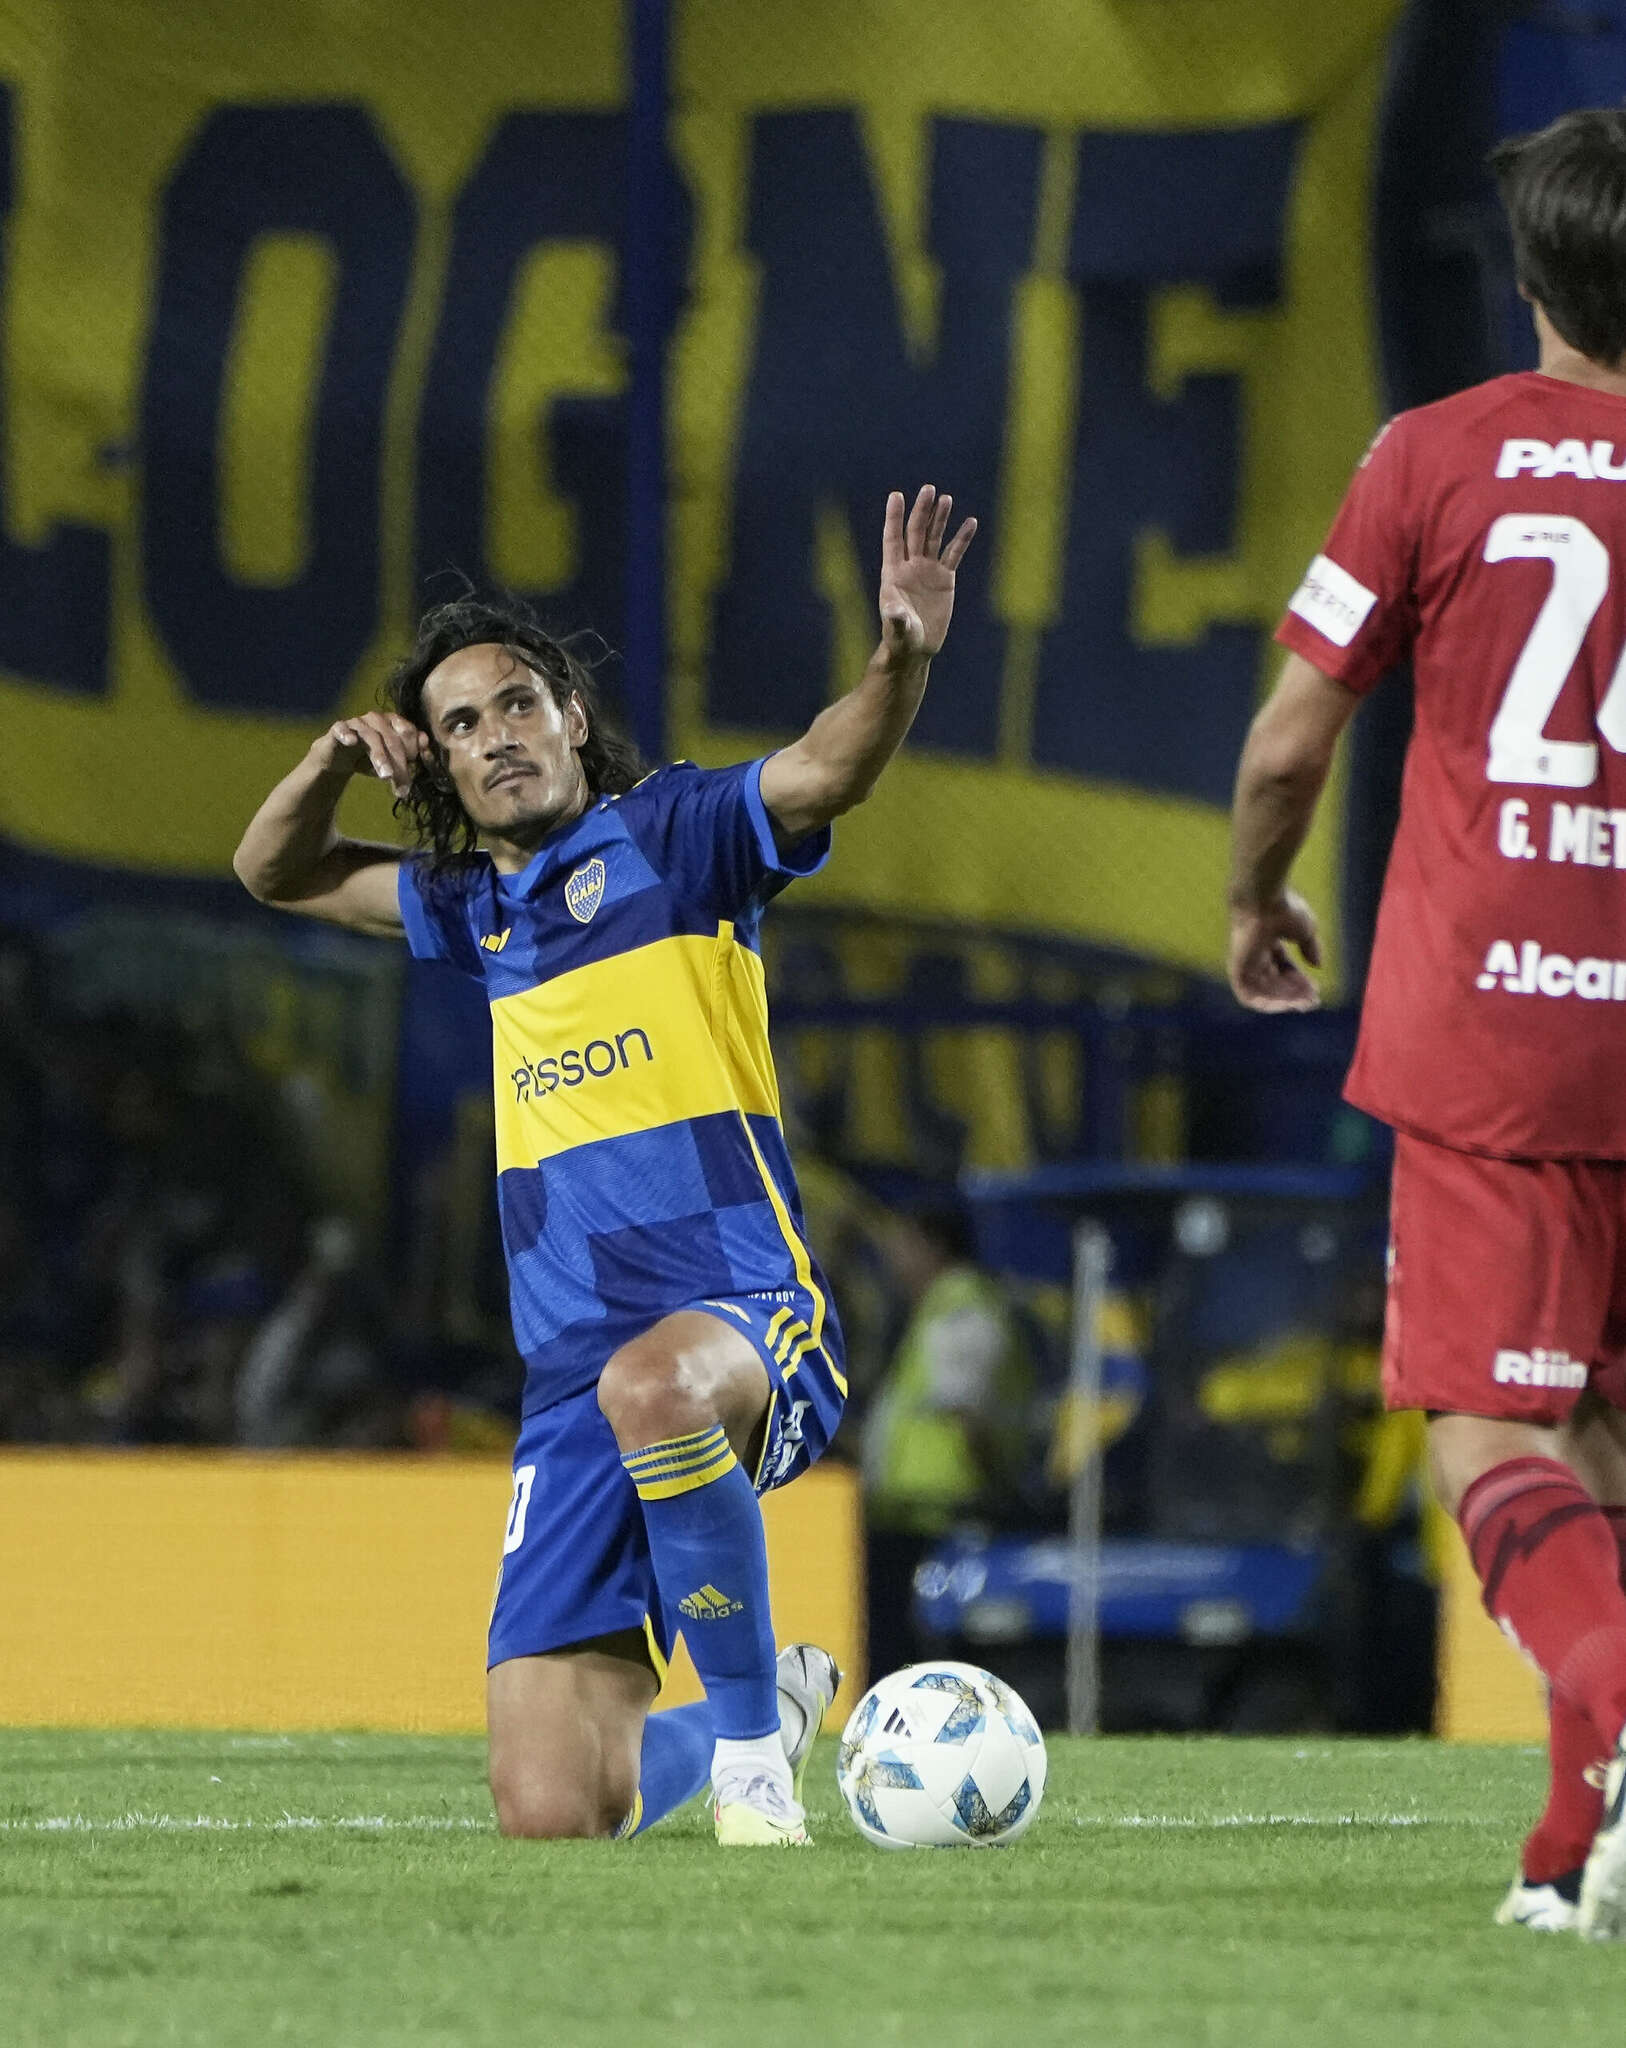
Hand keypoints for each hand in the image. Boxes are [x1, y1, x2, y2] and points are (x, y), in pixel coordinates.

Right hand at [312, 712, 428, 797]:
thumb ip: (409, 758)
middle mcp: (376, 718)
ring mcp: (356, 722)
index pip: (409, 732)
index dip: (413, 750)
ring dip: (379, 756)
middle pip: (392, 739)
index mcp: (393, 723)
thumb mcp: (391, 762)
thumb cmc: (369, 759)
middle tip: (402, 786)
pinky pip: (341, 728)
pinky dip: (346, 733)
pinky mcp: (337, 728)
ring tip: (385, 775)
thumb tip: (428, 753)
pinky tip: (351, 742)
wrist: (339, 758)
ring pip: (371, 737)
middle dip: (399, 764)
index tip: (415, 768)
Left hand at [878, 485, 977, 662]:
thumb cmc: (901, 638)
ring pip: (935, 538)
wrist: (916, 648)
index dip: (894, 517)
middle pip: (916, 532)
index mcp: (893, 572)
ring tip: (946, 499)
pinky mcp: (945, 579)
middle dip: (922, 511)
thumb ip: (895, 618)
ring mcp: (928, 570)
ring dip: (940, 518)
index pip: (893, 538)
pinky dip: (962, 538)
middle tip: (929, 489)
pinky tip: (970, 522)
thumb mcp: (897, 629)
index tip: (896, 495)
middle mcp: (910, 566)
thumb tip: (892, 610)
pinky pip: (954, 554)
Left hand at [1228, 891, 1321, 1011]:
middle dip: (1295, 995)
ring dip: (1284, 1002)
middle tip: (1312, 1002)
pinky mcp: (1237, 971)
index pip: (1285, 970)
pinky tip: (1286, 1006)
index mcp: (1269, 944)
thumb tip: (1317, 966)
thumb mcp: (1306, 931)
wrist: (1265, 902)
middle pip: (1276, 983)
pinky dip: (1266, 1004)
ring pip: (1264, 993)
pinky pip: (1249, 997)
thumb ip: (1310, 948)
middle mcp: (1255, 956)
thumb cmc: (1285, 910)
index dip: (1300, 983)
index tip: (1317, 991)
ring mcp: (1245, 964)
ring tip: (1302, 1004)